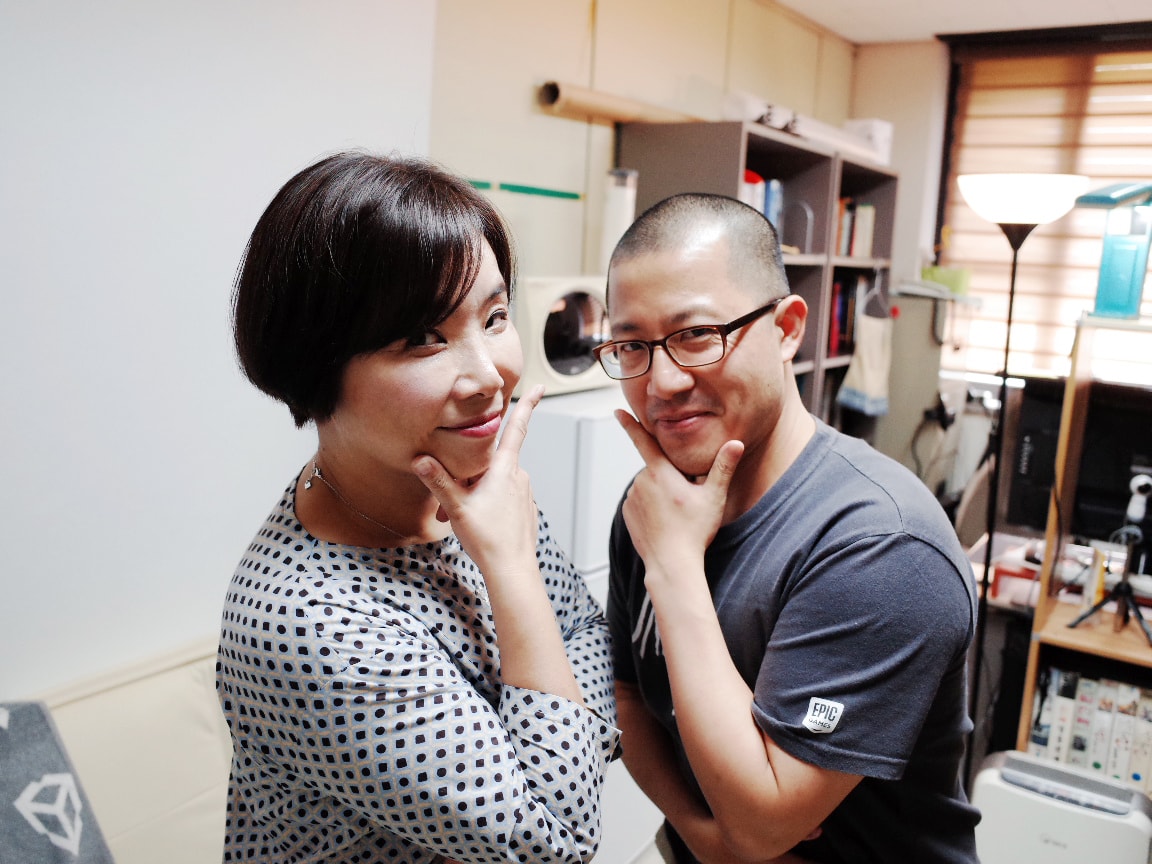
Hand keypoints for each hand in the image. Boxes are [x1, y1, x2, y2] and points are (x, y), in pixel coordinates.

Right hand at [413, 386, 542, 579]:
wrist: (512, 570)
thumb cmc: (488, 539)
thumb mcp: (456, 507)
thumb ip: (438, 481)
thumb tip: (420, 459)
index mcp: (505, 468)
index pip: (517, 428)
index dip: (529, 405)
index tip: (541, 387)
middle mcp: (519, 476)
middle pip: (489, 462)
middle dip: (467, 476)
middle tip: (447, 502)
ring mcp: (524, 492)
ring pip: (494, 482)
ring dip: (474, 492)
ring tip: (458, 516)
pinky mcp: (524, 508)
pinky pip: (501, 497)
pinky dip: (485, 504)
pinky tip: (476, 522)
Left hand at [614, 409, 743, 576]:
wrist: (672, 564)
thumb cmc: (694, 532)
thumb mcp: (713, 497)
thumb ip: (723, 467)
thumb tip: (736, 443)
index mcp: (660, 473)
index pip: (643, 440)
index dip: (630, 424)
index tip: (618, 411)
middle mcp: (641, 482)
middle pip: (657, 469)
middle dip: (671, 477)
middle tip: (687, 499)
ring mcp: (632, 499)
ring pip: (649, 486)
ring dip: (661, 493)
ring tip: (676, 514)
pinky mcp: (627, 514)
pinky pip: (641, 502)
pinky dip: (651, 507)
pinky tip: (664, 521)